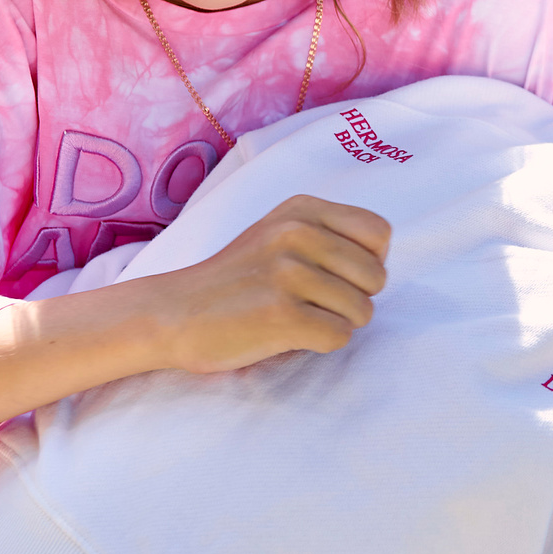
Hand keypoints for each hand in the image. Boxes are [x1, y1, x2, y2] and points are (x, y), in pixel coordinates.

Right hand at [153, 194, 390, 373]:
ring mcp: (288, 273)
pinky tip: (289, 334)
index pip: (379, 233)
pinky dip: (320, 343)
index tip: (336, 275)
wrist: (173, 313)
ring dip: (335, 323)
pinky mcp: (281, 314)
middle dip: (354, 298)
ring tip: (296, 317)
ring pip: (362, 311)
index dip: (367, 262)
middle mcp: (297, 233)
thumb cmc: (234, 279)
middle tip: (311, 302)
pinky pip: (339, 337)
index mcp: (301, 210)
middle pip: (376, 277)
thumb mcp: (277, 232)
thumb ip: (326, 234)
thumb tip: (380, 259)